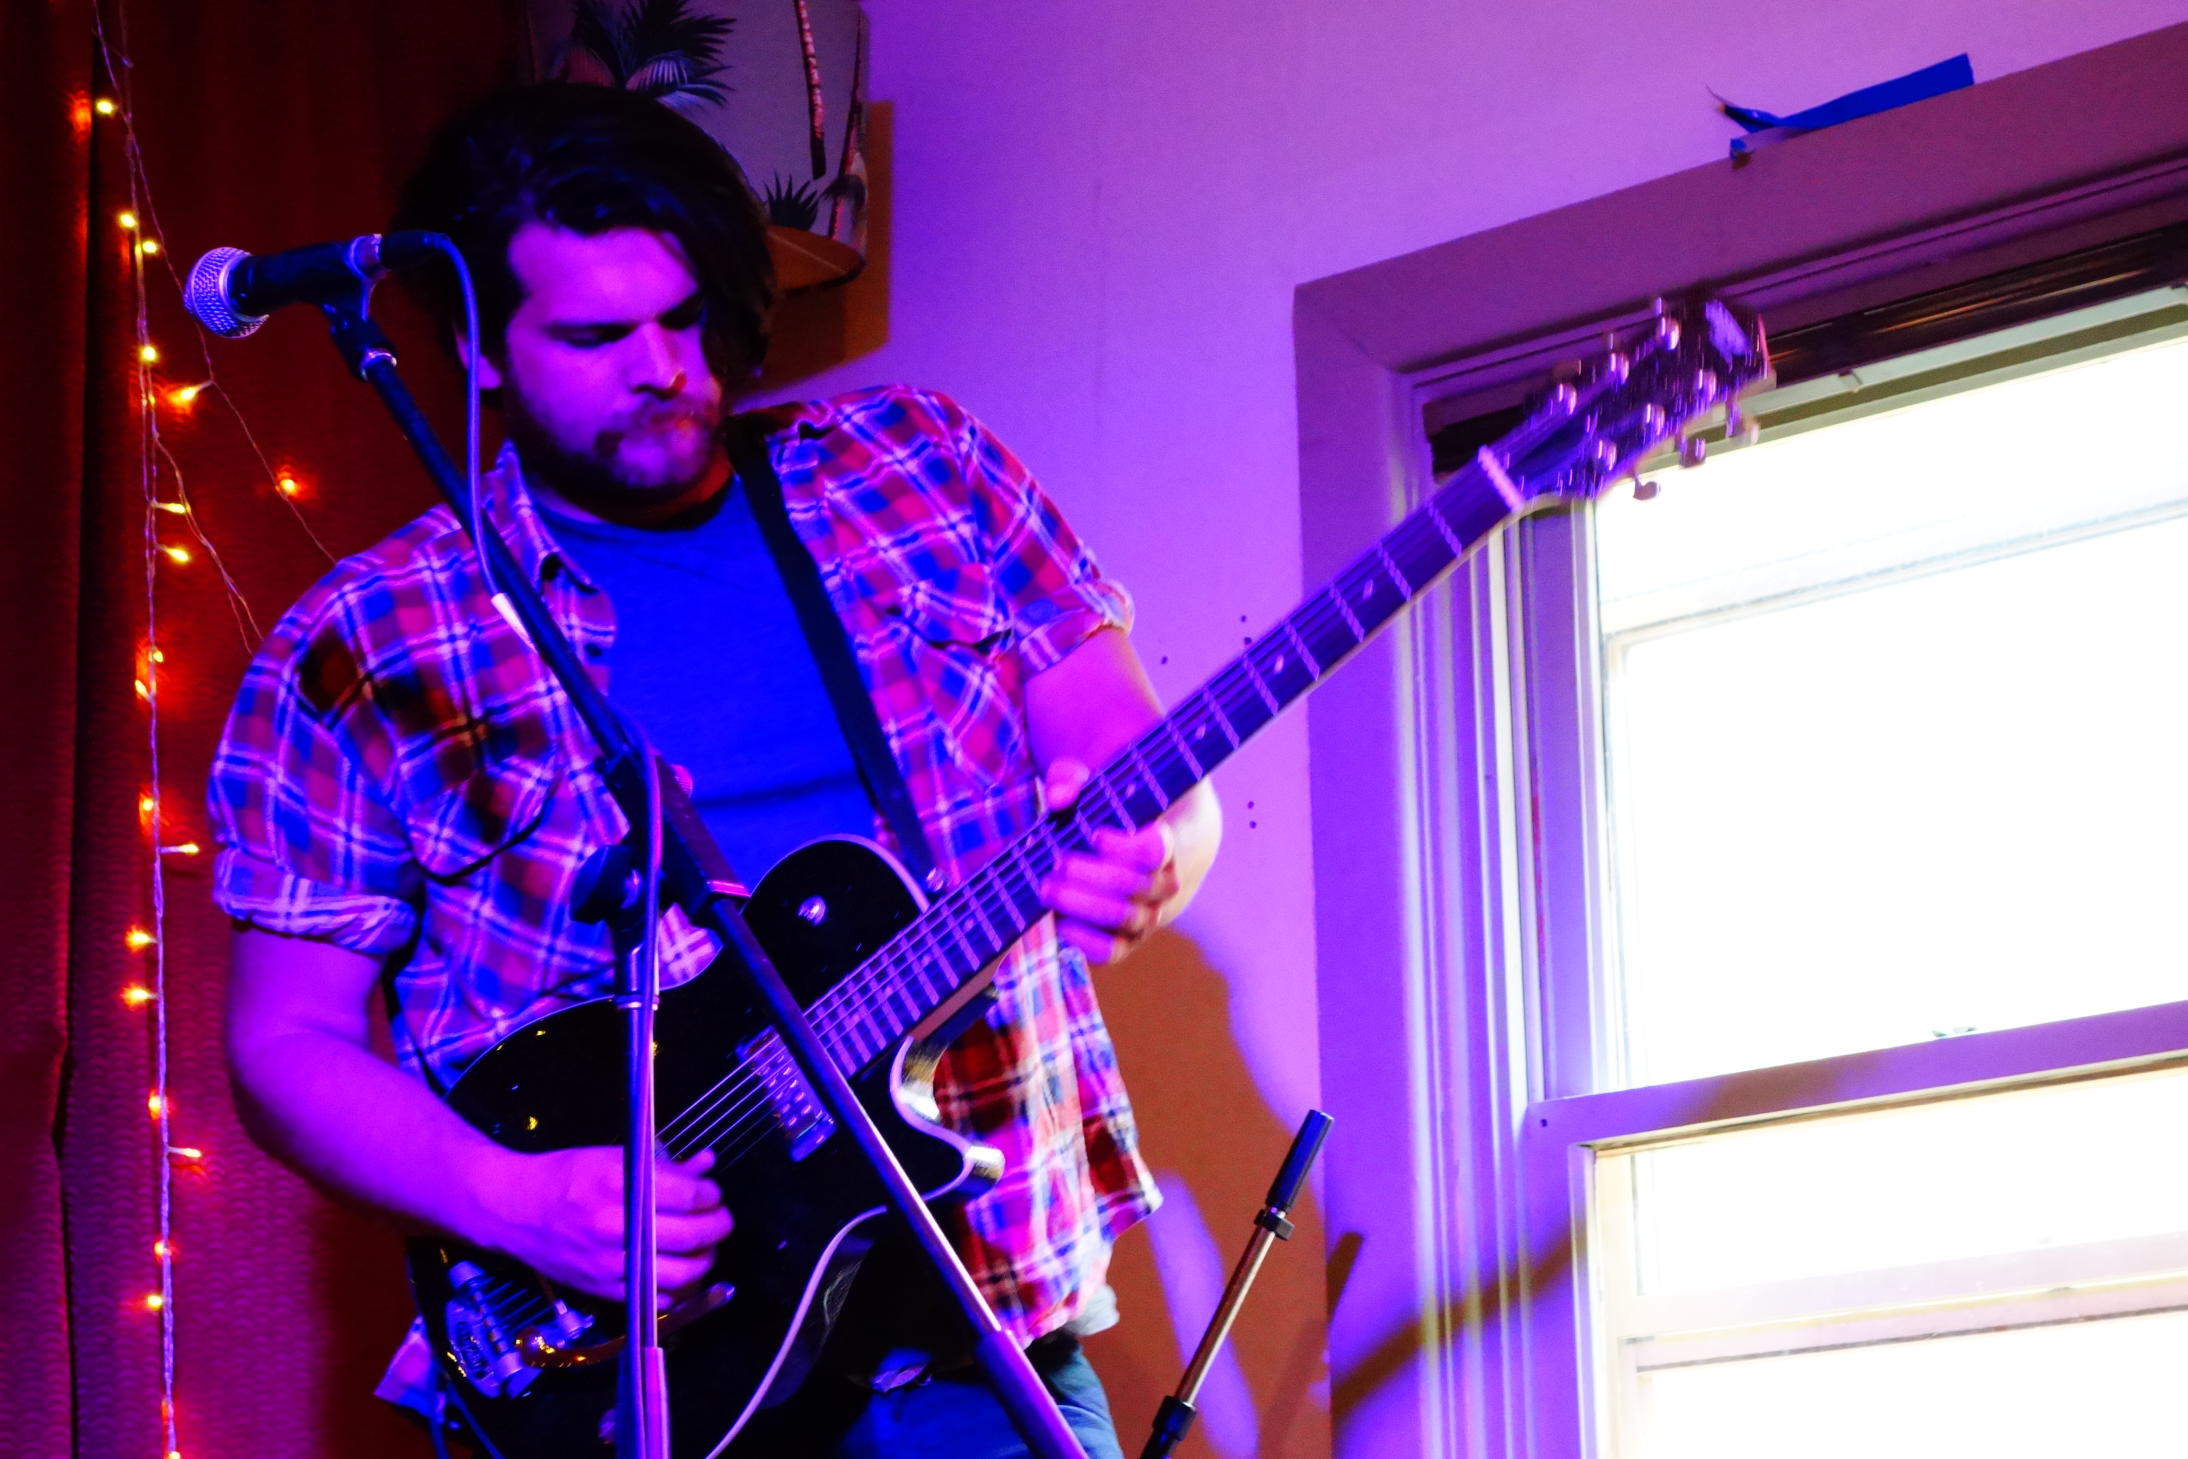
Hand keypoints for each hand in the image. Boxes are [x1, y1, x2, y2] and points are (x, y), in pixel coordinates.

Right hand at [482, 1145, 731, 1303]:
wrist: (514, 1209)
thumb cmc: (565, 1176)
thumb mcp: (613, 1157)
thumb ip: (664, 1166)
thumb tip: (705, 1165)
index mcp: (619, 1185)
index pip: (689, 1196)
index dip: (710, 1195)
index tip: (710, 1193)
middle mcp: (615, 1226)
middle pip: (692, 1237)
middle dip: (718, 1227)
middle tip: (720, 1219)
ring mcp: (609, 1262)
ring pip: (681, 1275)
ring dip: (705, 1261)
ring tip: (705, 1247)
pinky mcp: (602, 1288)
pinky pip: (656, 1297)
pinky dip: (678, 1288)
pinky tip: (681, 1271)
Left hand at [1039, 759, 1180, 965]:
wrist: (1147, 855)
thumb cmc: (1118, 812)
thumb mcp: (1098, 786)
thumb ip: (1074, 779)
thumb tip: (1058, 798)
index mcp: (1168, 841)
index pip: (1157, 851)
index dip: (1125, 847)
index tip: (1096, 835)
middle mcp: (1164, 883)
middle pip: (1136, 886)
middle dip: (1091, 876)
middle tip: (1058, 862)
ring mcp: (1149, 915)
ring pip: (1125, 918)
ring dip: (1083, 904)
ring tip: (1048, 887)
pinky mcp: (1127, 941)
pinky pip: (1111, 952)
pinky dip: (1085, 941)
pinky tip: (1060, 922)